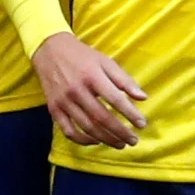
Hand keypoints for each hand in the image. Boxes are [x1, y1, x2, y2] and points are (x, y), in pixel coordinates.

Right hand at [31, 32, 146, 148]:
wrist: (50, 50)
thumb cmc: (83, 56)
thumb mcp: (105, 62)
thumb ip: (124, 80)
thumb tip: (143, 98)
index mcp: (92, 76)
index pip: (115, 99)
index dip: (130, 114)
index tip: (142, 124)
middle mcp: (76, 90)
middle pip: (101, 118)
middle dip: (120, 132)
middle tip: (133, 140)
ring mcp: (63, 102)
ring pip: (87, 127)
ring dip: (106, 139)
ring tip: (120, 144)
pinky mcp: (54, 109)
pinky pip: (69, 131)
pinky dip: (83, 140)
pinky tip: (96, 141)